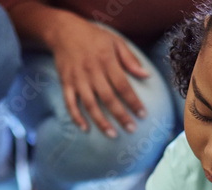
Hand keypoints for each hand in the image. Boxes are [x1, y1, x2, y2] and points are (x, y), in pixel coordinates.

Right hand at [48, 18, 149, 136]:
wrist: (64, 31)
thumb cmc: (94, 37)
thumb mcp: (116, 41)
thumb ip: (130, 59)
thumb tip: (146, 75)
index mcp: (106, 60)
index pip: (123, 85)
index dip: (133, 101)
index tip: (143, 115)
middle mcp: (92, 71)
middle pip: (108, 98)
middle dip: (120, 115)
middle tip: (131, 129)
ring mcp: (77, 79)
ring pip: (90, 104)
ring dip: (101, 121)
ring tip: (112, 135)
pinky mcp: (66, 83)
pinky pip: (70, 103)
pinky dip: (76, 117)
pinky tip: (85, 129)